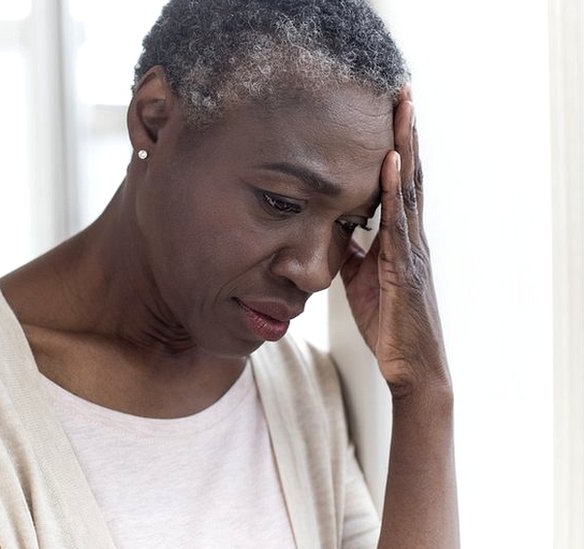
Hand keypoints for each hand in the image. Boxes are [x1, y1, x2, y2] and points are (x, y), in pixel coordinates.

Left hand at [339, 87, 449, 398]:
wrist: (410, 368)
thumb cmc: (388, 325)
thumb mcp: (360, 281)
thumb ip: (351, 253)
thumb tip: (332, 232)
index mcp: (400, 238)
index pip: (399, 183)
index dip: (395, 147)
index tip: (390, 112)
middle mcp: (411, 236)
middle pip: (410, 174)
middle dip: (405, 133)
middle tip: (402, 91)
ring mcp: (411, 250)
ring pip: (409, 189)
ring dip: (404, 147)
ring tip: (402, 109)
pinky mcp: (405, 267)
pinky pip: (398, 222)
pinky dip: (394, 190)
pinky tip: (390, 163)